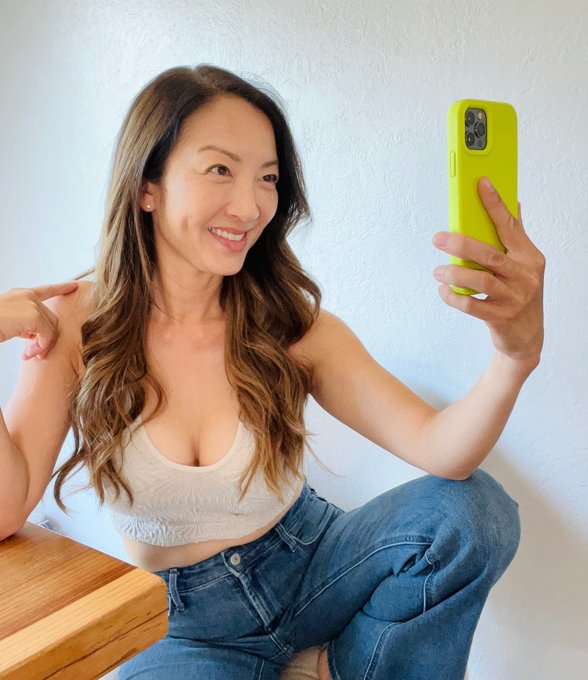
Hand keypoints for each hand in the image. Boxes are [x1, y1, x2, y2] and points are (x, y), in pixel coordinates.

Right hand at [0, 281, 78, 359]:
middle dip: (46, 338)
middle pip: (52, 319)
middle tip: (33, 353)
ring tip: (29, 354)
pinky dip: (41, 347)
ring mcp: (31, 304)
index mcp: (20, 295)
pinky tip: (28, 353)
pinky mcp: (33, 315)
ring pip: (52, 328)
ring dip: (43, 345)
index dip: (61, 287)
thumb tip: (37, 336)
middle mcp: (27, 296)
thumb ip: (25, 323)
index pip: (45, 290)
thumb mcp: (9, 321)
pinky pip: (47, 335)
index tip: (74, 285)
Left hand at [432, 177, 544, 370]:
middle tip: (438, 238)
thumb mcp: (524, 265)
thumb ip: (516, 237)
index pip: (510, 225)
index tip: (481, 183)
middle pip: (490, 254)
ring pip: (480, 280)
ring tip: (438, 270)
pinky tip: (443, 290)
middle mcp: (524, 276)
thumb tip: (513, 203)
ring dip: (454, 273)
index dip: (495, 204)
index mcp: (529, 257)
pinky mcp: (501, 317)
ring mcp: (514, 298)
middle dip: (461, 243)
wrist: (528, 336)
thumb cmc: (520, 294)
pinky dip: (453, 297)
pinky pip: (471, 305)